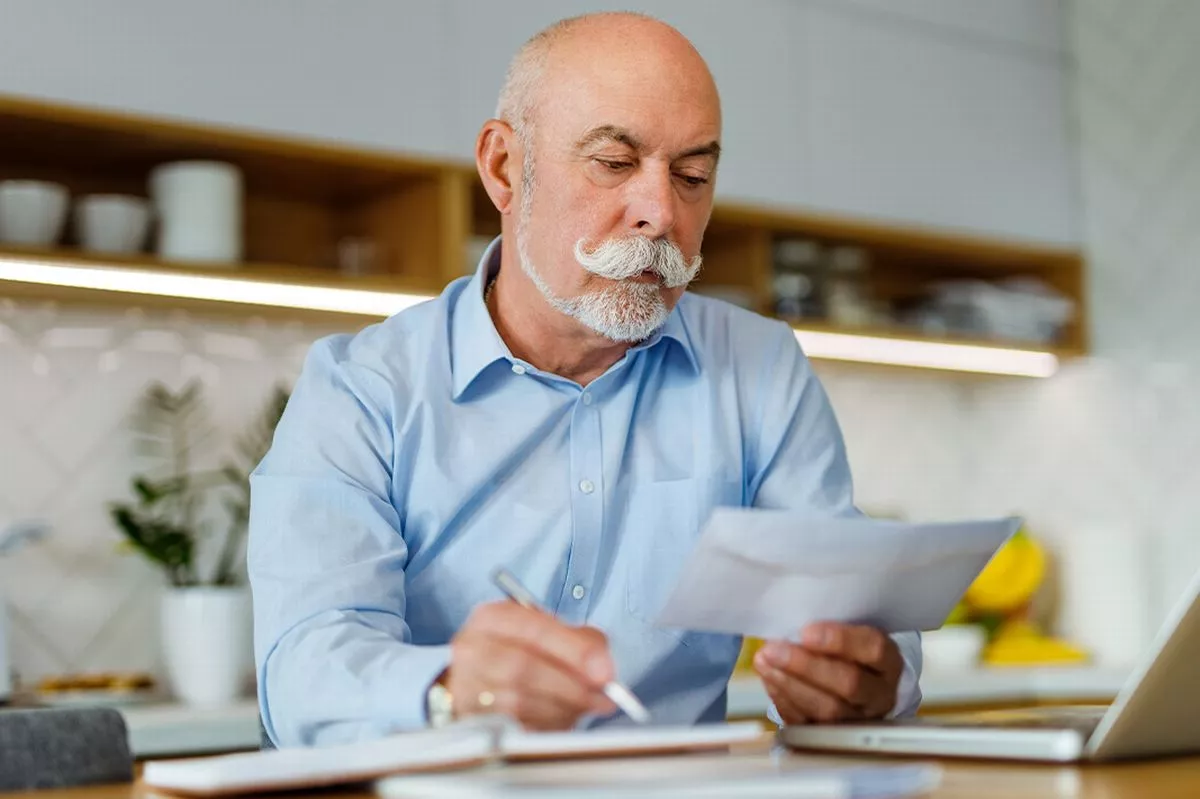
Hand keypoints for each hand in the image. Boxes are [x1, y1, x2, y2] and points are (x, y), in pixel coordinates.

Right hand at [445, 601, 616, 729]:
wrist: (478, 678)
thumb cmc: (519, 651)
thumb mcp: (548, 633)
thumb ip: (581, 641)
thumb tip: (602, 667)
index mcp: (492, 618)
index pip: (534, 630)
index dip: (573, 652)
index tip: (604, 672)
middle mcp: (472, 649)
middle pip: (523, 667)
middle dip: (571, 686)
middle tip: (603, 697)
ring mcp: (466, 686)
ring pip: (518, 701)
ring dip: (561, 708)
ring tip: (584, 707)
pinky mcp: (470, 718)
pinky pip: (513, 727)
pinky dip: (544, 725)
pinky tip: (560, 718)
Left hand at [753, 623, 902, 723]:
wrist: (858, 683)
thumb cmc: (848, 651)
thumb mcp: (850, 633)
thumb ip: (829, 629)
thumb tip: (791, 623)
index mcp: (889, 662)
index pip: (873, 649)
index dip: (840, 640)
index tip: (805, 631)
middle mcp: (879, 695)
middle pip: (849, 684)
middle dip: (806, 666)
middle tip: (773, 649)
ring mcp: (858, 720)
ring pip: (827, 709)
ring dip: (790, 684)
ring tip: (764, 662)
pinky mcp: (832, 736)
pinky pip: (808, 723)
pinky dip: (784, 700)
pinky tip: (770, 679)